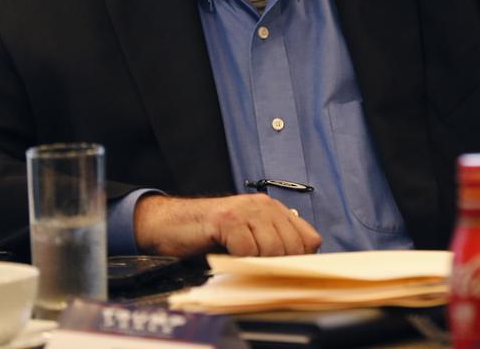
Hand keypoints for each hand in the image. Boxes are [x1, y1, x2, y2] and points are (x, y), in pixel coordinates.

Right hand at [133, 193, 321, 257]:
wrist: (170, 224)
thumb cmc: (209, 235)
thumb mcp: (248, 238)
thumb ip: (272, 245)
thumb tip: (297, 271)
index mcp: (274, 210)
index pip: (309, 239)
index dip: (301, 260)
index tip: (288, 274)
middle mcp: (264, 206)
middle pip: (293, 247)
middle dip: (279, 266)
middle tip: (259, 272)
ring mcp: (246, 210)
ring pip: (272, 249)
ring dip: (257, 264)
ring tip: (241, 263)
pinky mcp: (227, 219)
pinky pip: (247, 250)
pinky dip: (239, 261)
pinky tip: (228, 256)